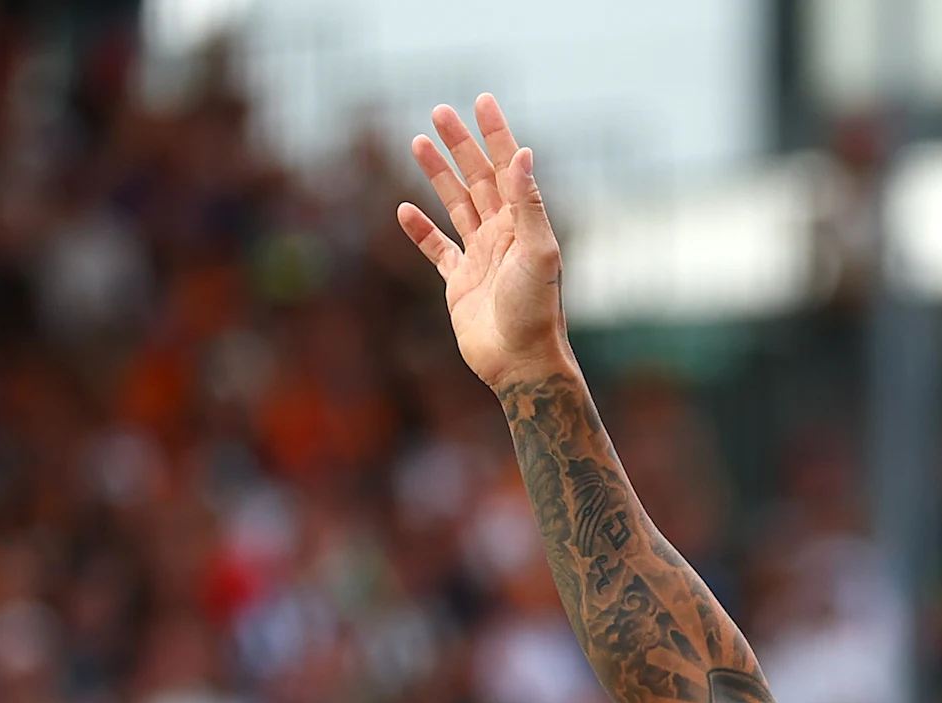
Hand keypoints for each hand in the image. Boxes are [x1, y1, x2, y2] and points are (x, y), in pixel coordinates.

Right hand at [397, 95, 568, 391]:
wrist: (521, 363)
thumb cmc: (536, 310)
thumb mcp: (538, 252)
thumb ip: (528, 204)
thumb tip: (523, 154)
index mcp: (523, 223)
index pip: (508, 167)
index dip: (496, 133)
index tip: (482, 101)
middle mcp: (502, 235)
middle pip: (478, 178)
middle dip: (459, 145)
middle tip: (438, 111)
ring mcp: (480, 258)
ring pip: (456, 205)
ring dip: (438, 175)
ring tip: (417, 142)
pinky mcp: (459, 283)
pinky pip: (437, 249)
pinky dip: (420, 230)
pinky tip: (403, 210)